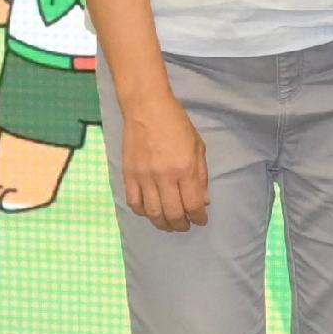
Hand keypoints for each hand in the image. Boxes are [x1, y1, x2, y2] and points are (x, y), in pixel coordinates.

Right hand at [111, 88, 209, 234]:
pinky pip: (134, 203)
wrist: (147, 108)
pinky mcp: (129, 175)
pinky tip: (150, 211)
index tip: (201, 220)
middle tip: (185, 225)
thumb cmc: (176, 124)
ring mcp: (144, 177)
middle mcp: (164, 176)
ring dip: (162, 223)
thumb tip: (203, 201)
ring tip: (169, 224)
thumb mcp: (198, 146)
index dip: (199, 217)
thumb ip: (201, 175)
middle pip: (173, 213)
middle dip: (181, 225)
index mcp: (185, 169)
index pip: (193, 204)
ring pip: (152, 212)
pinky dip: (142, 212)